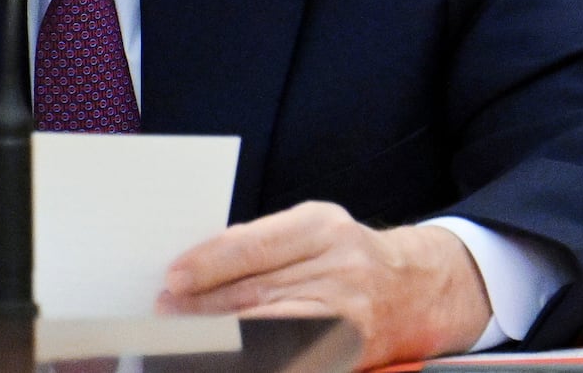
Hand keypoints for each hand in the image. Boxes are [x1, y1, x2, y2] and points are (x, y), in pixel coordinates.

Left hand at [156, 201, 491, 368]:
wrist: (417, 287)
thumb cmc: (346, 255)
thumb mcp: (312, 231)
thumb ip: (262, 245)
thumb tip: (197, 270)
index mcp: (321, 226)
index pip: (254, 246)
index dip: (209, 264)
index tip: (173, 278)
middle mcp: (339, 265)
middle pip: (257, 291)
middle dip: (204, 306)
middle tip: (165, 314)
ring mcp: (349, 311)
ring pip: (270, 327)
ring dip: (220, 335)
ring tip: (184, 337)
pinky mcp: (352, 348)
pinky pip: (294, 354)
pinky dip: (257, 356)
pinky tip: (230, 355)